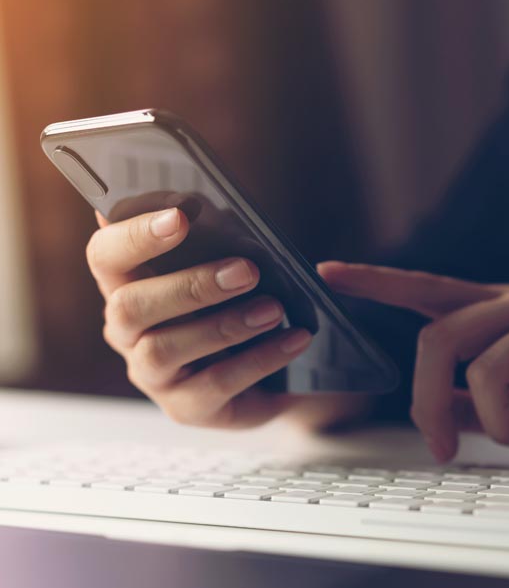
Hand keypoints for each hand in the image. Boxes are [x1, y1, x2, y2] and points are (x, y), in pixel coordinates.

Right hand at [87, 208, 363, 429]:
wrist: (275, 366)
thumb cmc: (241, 300)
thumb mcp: (232, 266)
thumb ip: (220, 239)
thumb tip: (218, 210)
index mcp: (128, 283)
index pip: (105, 255)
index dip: (134, 235)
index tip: (180, 217)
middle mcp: (127, 331)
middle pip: (130, 306)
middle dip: (190, 285)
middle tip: (247, 270)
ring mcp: (152, 374)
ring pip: (165, 348)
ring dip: (225, 324)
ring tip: (274, 308)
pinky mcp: (185, 407)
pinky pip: (215, 384)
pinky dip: (260, 358)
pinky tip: (294, 338)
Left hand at [319, 261, 508, 460]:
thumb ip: (472, 399)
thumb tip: (433, 406)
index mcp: (495, 312)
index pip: (425, 289)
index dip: (375, 281)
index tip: (327, 272)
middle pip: (438, 339)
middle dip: (429, 401)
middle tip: (441, 444)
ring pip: (485, 367)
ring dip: (500, 422)